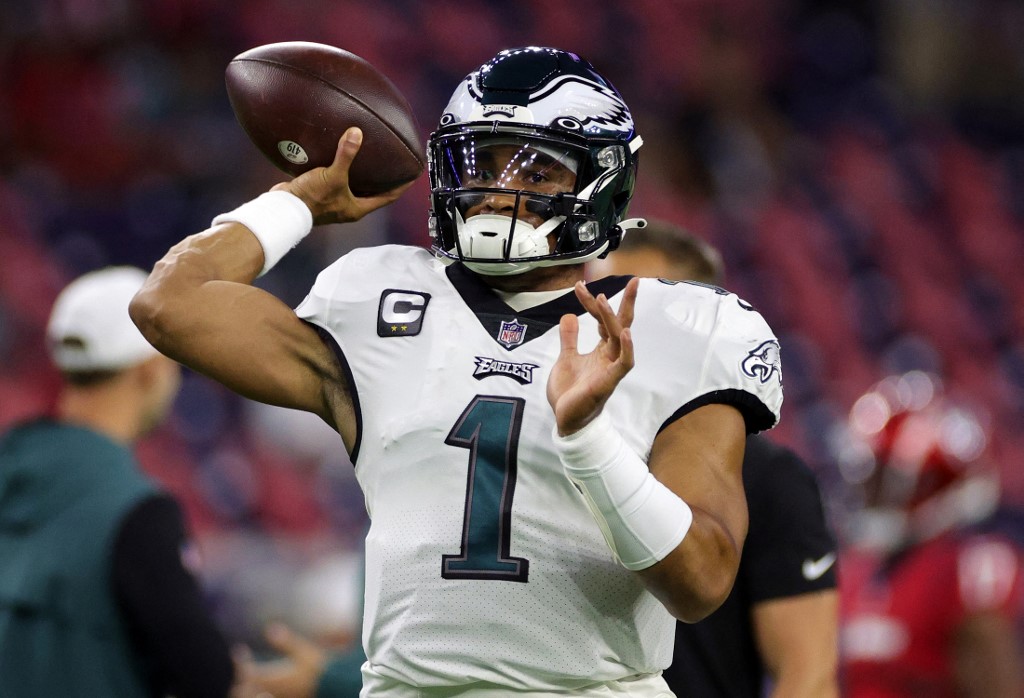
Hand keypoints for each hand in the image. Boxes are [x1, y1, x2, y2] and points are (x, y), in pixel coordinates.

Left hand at [233, 623, 328, 697]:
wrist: (334, 686)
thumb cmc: (320, 669)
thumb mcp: (303, 651)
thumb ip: (286, 641)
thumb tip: (270, 628)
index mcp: (274, 678)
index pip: (248, 672)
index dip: (240, 661)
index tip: (239, 650)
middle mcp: (273, 691)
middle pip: (245, 691)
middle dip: (240, 680)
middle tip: (243, 668)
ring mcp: (279, 697)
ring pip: (255, 697)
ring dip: (249, 689)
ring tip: (250, 680)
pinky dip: (261, 693)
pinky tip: (266, 687)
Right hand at [273, 127, 414, 225]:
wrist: (285, 207)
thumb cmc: (313, 198)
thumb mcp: (333, 175)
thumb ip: (346, 155)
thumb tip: (357, 133)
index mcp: (358, 208)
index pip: (388, 198)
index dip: (401, 187)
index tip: (412, 175)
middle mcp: (349, 206)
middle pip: (373, 192)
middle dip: (384, 179)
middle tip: (393, 163)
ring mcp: (335, 201)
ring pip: (355, 186)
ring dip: (363, 173)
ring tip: (370, 156)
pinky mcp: (322, 193)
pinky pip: (337, 179)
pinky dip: (342, 168)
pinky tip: (341, 155)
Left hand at [547, 277, 637, 435]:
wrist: (566, 420)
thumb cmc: (570, 394)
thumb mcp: (565, 359)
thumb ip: (570, 339)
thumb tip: (568, 315)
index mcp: (601, 351)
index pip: (602, 321)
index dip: (593, 303)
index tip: (580, 286)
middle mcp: (610, 356)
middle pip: (621, 324)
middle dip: (628, 302)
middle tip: (635, 279)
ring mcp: (611, 368)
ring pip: (619, 338)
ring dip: (613, 318)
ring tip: (604, 299)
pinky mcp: (609, 381)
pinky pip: (625, 362)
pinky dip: (627, 347)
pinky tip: (625, 332)